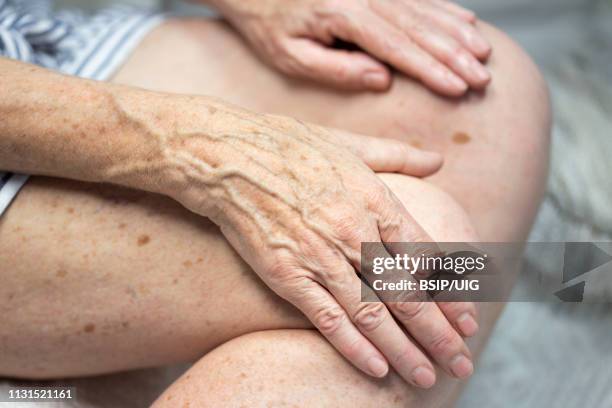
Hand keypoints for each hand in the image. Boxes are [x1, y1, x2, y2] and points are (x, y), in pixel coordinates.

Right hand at [153, 96, 477, 386]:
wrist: (228, 157)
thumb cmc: (290, 146)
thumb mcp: (350, 143)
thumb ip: (398, 155)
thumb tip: (438, 160)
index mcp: (376, 199)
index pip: (426, 257)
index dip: (451, 293)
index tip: (469, 318)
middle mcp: (355, 232)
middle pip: (407, 293)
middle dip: (440, 333)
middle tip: (462, 362)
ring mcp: (321, 256)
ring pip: (373, 314)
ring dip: (404, 351)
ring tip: (428, 377)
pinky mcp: (288, 275)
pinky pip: (328, 318)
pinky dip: (354, 347)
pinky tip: (378, 369)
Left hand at [212, 0, 491, 94]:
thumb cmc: (268, 24)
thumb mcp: (291, 56)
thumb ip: (336, 69)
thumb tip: (382, 80)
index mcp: (343, 14)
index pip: (397, 47)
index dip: (431, 70)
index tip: (458, 88)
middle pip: (419, 27)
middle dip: (454, 55)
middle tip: (482, 79)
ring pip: (425, 9)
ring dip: (457, 32)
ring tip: (483, 54)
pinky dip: (445, 9)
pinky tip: (466, 21)